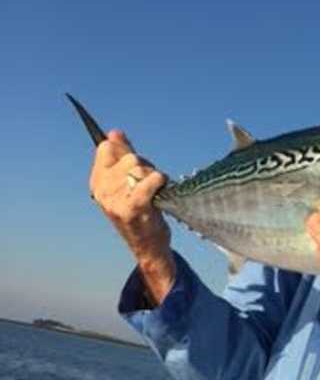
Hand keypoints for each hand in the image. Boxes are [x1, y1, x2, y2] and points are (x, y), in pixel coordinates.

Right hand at [89, 129, 175, 304]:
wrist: (149, 246)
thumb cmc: (141, 212)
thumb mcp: (127, 183)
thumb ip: (121, 156)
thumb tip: (114, 133)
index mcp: (97, 183)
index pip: (105, 148)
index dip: (125, 152)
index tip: (134, 167)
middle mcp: (102, 191)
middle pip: (129, 157)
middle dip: (145, 166)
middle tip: (149, 186)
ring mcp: (116, 200)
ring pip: (141, 168)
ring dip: (154, 177)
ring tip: (154, 194)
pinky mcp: (134, 208)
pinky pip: (153, 179)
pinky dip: (161, 182)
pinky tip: (161, 192)